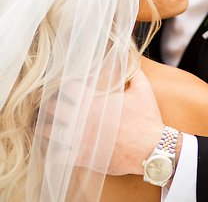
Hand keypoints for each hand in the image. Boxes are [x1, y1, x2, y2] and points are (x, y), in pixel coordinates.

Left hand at [42, 68, 164, 175]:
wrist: (152, 149)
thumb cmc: (146, 118)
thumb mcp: (143, 89)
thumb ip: (134, 72)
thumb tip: (131, 58)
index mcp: (94, 101)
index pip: (67, 87)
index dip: (65, 85)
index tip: (66, 87)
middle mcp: (82, 119)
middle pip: (53, 107)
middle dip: (53, 104)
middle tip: (54, 104)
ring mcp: (80, 139)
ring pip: (50, 132)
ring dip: (48, 127)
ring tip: (48, 125)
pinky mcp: (82, 157)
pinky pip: (58, 156)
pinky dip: (54, 152)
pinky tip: (56, 148)